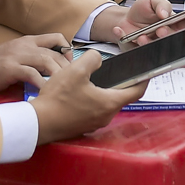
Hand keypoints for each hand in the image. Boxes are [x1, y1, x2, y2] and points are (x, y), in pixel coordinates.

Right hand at [0, 34, 69, 91]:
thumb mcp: (16, 56)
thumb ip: (32, 60)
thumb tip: (52, 74)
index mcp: (28, 41)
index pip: (56, 38)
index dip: (68, 50)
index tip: (71, 66)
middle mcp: (26, 45)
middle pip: (55, 53)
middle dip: (67, 68)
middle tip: (72, 84)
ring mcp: (18, 55)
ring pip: (47, 61)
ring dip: (59, 76)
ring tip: (64, 90)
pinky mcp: (10, 68)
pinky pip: (32, 74)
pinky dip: (42, 84)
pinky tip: (47, 94)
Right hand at [30, 51, 146, 143]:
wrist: (38, 122)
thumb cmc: (58, 98)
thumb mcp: (76, 69)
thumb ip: (92, 59)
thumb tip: (97, 59)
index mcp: (109, 103)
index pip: (136, 91)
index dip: (144, 79)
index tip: (146, 71)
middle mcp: (106, 116)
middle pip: (120, 96)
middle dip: (119, 82)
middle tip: (115, 70)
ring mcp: (94, 123)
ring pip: (105, 103)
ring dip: (103, 91)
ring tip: (92, 78)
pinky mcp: (83, 126)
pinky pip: (93, 110)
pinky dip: (92, 99)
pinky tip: (79, 91)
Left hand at [98, 0, 184, 44]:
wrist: (125, 19)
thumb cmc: (142, 10)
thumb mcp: (152, 0)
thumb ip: (161, 4)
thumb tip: (165, 13)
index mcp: (174, 22)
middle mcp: (168, 35)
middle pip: (176, 39)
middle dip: (169, 35)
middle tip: (161, 30)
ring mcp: (157, 45)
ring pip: (160, 49)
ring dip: (151, 43)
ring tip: (142, 37)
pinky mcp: (145, 52)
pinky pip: (141, 52)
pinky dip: (132, 43)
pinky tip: (127, 35)